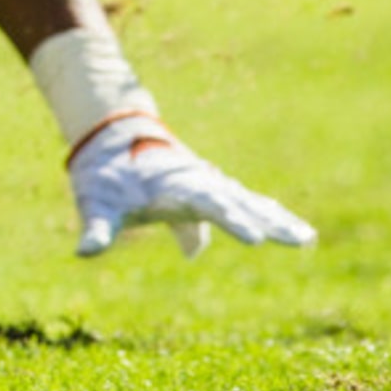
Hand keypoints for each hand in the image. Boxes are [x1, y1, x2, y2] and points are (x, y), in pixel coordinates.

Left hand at [68, 113, 316, 257]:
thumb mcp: (95, 202)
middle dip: (266, 221)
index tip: (255, 239)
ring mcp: (207, 184)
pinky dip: (268, 214)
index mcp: (173, 184)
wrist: (111, 138)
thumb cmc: (103, 176)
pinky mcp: (210, 190)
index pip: (206, 204)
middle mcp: (197, 181)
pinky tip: (296, 230)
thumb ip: (96, 228)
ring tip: (306, 237)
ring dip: (276, 219)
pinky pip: (246, 203)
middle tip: (297, 239)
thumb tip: (84, 253)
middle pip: (237, 202)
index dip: (230, 221)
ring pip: (248, 201)